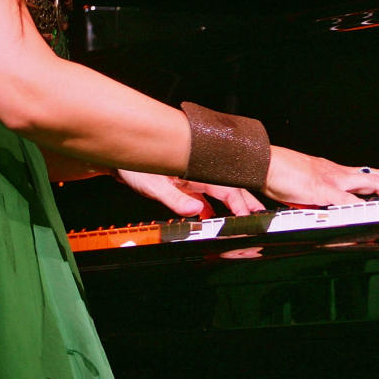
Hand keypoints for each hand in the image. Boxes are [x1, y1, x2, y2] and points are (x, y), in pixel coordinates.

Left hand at [117, 169, 264, 216]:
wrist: (119, 160)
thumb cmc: (134, 167)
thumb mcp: (154, 184)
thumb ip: (175, 199)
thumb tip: (196, 211)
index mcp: (197, 170)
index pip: (227, 187)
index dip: (240, 203)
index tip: (249, 216)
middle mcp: (197, 173)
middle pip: (229, 188)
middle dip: (245, 202)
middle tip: (260, 215)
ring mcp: (191, 179)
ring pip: (218, 192)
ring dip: (231, 205)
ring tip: (244, 217)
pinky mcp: (183, 184)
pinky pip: (203, 197)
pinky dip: (210, 208)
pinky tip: (210, 217)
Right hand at [263, 146, 378, 206]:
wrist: (265, 162)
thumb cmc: (279, 172)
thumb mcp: (305, 184)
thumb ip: (317, 194)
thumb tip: (324, 206)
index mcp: (333, 172)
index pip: (364, 173)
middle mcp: (337, 173)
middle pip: (374, 174)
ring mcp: (331, 180)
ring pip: (369, 181)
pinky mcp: (321, 190)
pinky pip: (346, 200)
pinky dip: (361, 208)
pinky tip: (370, 214)